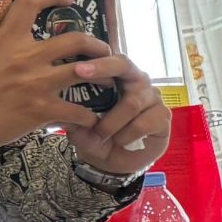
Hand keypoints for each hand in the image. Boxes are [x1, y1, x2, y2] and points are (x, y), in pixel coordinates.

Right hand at [0, 0, 111, 153]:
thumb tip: (10, 40)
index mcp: (6, 40)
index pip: (29, 4)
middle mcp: (25, 57)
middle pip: (75, 39)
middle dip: (97, 44)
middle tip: (103, 50)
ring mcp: (37, 83)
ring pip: (86, 71)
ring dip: (105, 75)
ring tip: (110, 80)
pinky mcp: (42, 110)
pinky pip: (80, 111)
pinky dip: (91, 117)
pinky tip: (93, 120)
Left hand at [66, 51, 169, 176]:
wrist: (116, 163)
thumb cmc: (97, 138)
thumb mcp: (78, 129)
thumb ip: (70, 118)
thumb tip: (59, 109)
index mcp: (115, 79)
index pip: (107, 59)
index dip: (93, 61)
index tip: (76, 68)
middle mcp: (136, 82)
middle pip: (124, 65)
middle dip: (102, 68)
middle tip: (80, 73)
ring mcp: (152, 98)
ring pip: (131, 102)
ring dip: (111, 122)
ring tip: (99, 135)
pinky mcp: (163, 116)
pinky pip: (143, 122)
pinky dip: (126, 135)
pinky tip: (120, 142)